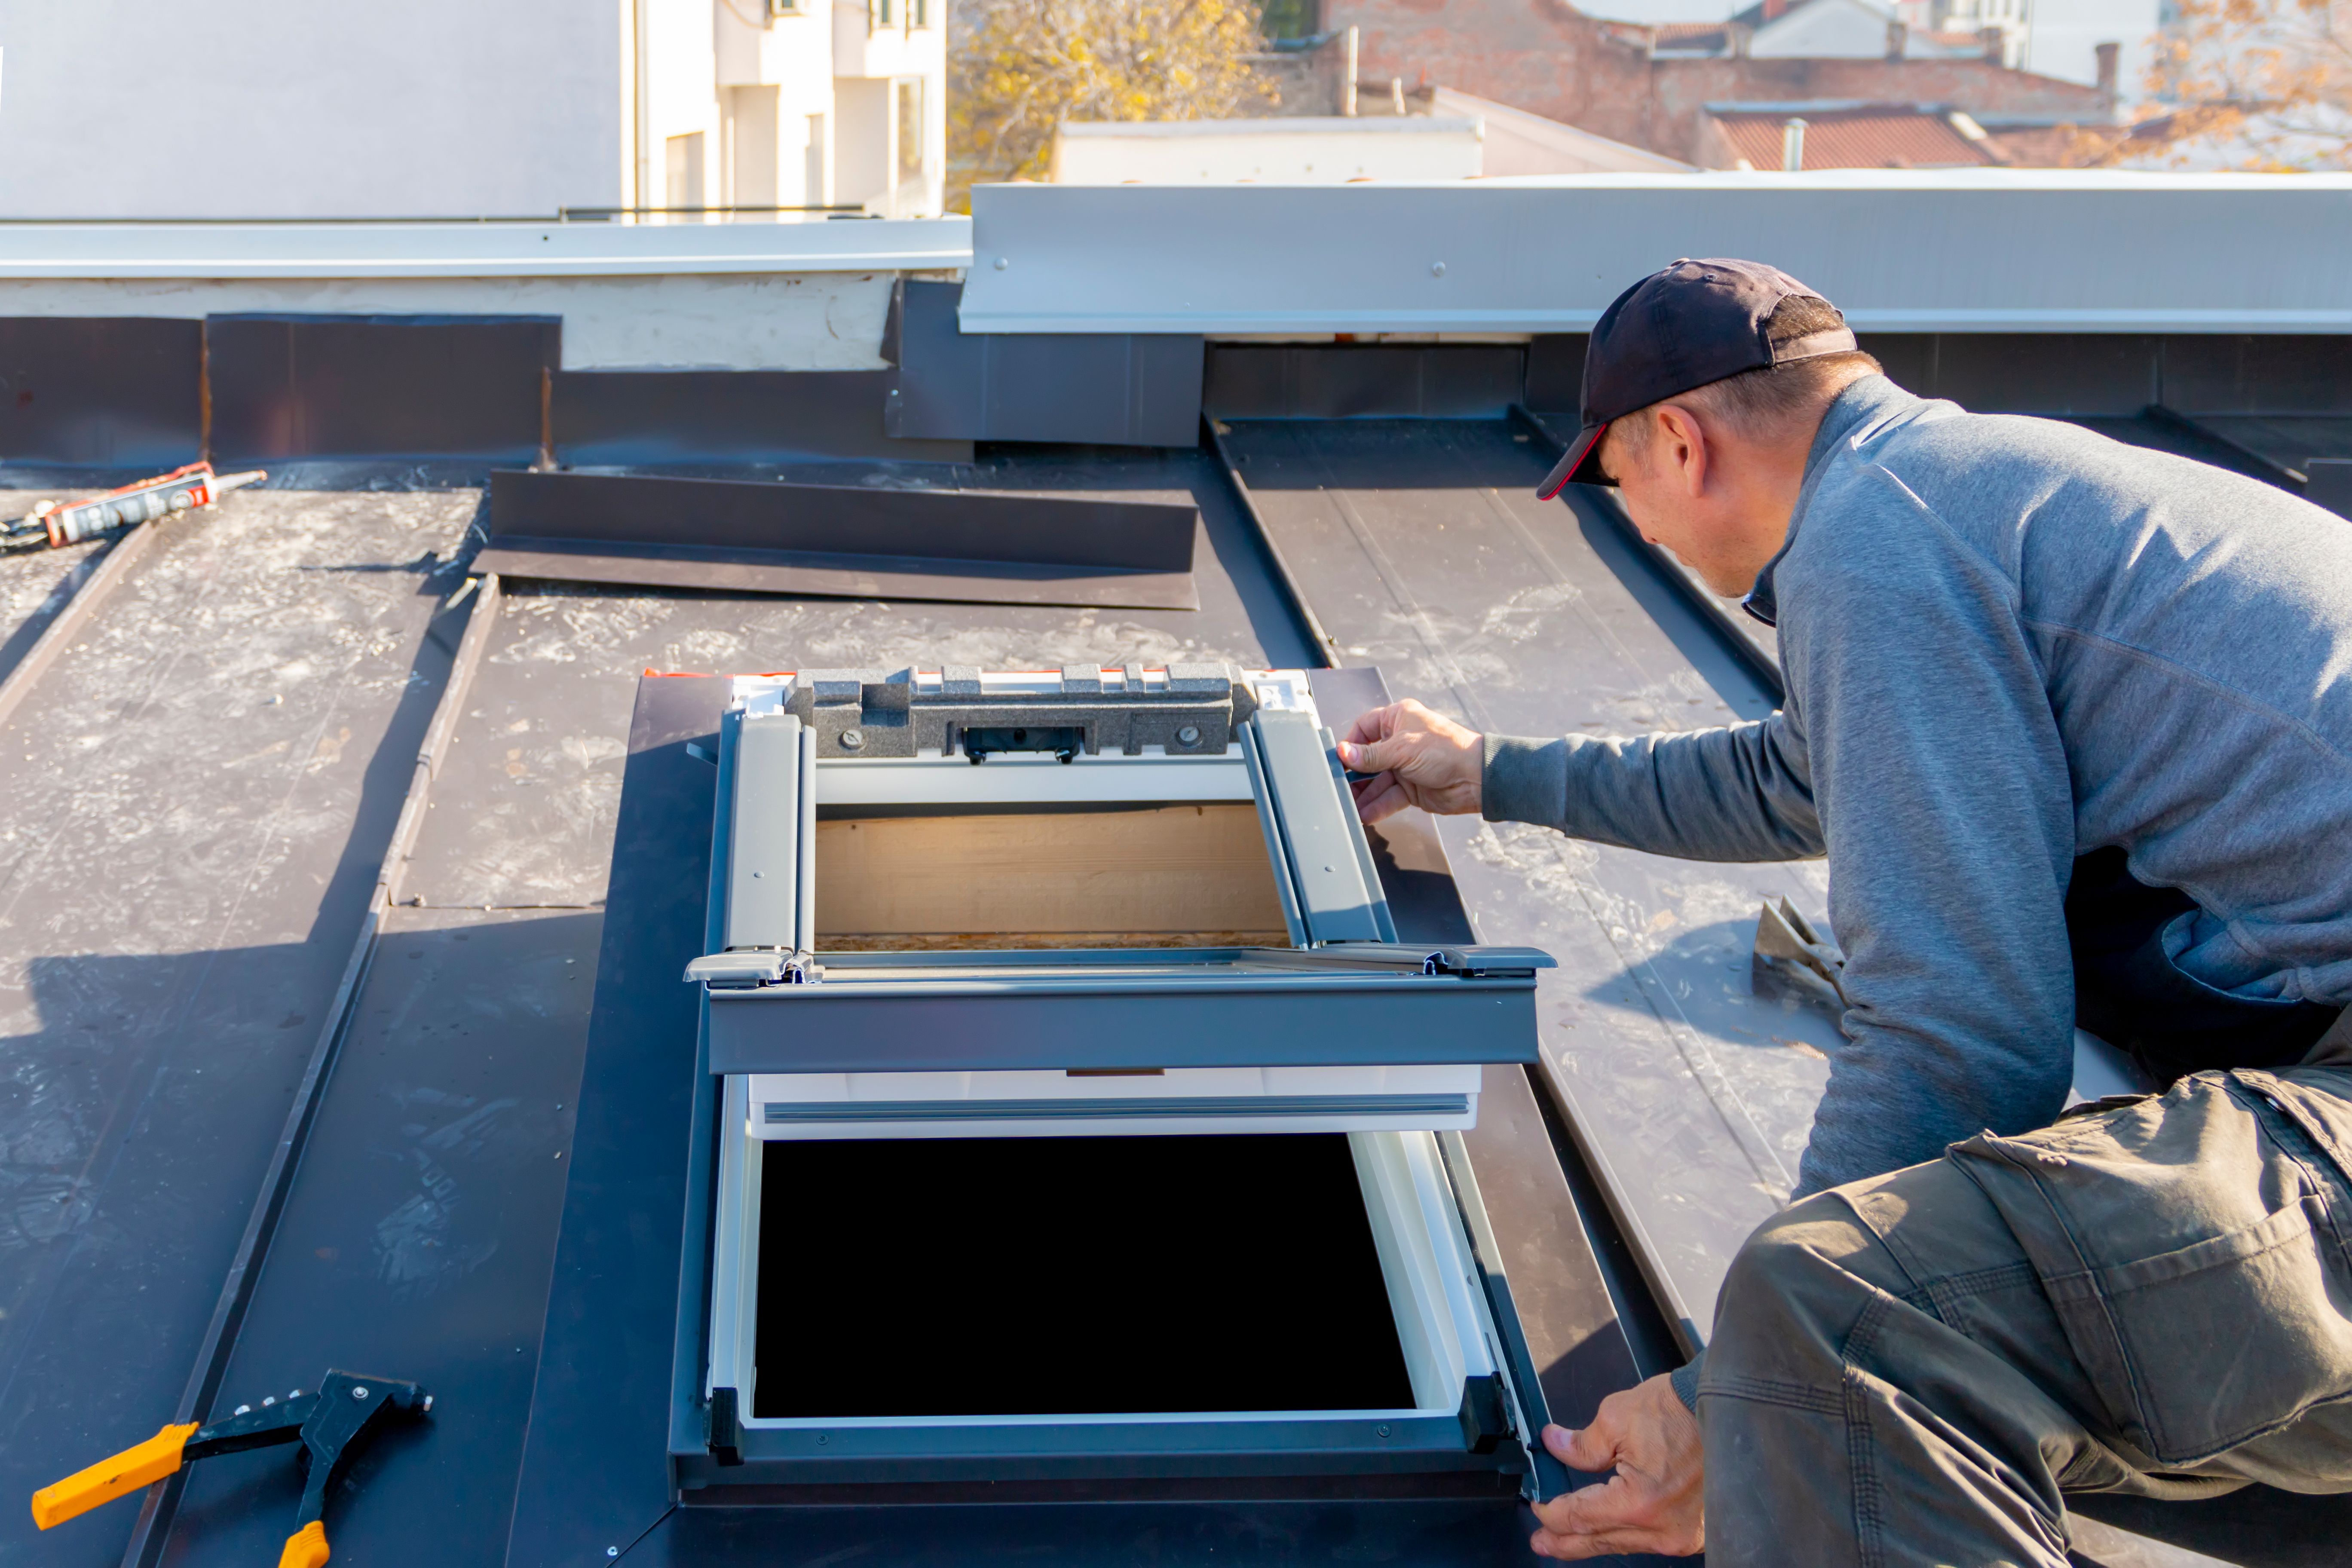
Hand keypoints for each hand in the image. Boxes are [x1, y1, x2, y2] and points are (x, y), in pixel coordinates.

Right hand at [1334, 699, 1482, 823]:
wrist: (1476, 778)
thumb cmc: (1448, 751)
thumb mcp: (1402, 749)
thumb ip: (1371, 755)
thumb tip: (1344, 753)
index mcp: (1399, 719)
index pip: (1364, 727)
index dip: (1351, 743)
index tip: (1339, 759)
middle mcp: (1401, 741)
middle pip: (1368, 758)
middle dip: (1355, 774)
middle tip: (1340, 786)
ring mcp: (1405, 766)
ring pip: (1376, 781)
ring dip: (1364, 794)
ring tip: (1349, 805)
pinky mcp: (1411, 788)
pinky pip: (1388, 796)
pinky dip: (1377, 805)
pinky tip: (1365, 813)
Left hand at [1528, 1374, 1704, 1559]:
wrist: (1725, 1410)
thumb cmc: (1680, 1411)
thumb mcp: (1616, 1417)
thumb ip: (1582, 1444)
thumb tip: (1556, 1446)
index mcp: (1639, 1503)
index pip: (1580, 1517)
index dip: (1552, 1514)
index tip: (1537, 1507)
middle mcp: (1662, 1529)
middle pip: (1599, 1541)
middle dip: (1565, 1542)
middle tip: (1542, 1543)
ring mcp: (1681, 1535)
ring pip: (1623, 1544)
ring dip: (1592, 1541)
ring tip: (1566, 1540)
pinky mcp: (1693, 1532)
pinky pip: (1647, 1540)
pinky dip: (1623, 1535)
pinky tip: (1606, 1530)